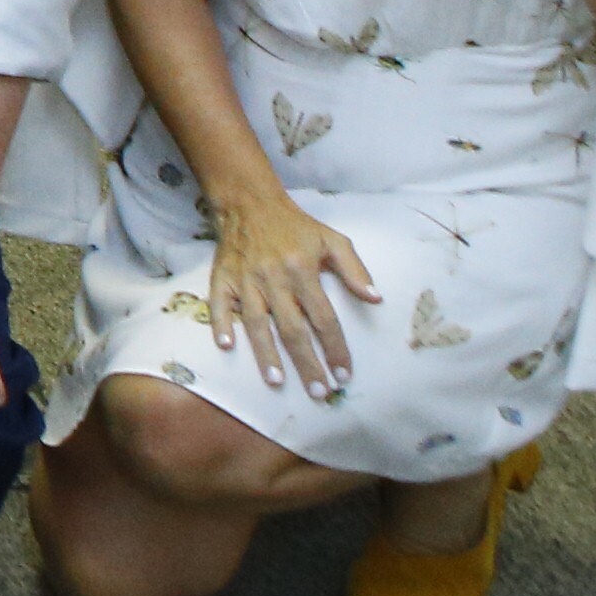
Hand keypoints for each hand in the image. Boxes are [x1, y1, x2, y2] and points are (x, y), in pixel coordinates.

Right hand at [198, 184, 380, 397]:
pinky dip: (221, 324)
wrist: (249, 203)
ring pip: (257, 323)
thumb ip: (355, 269)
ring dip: (266, 354)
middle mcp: (274, 278)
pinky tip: (226, 346)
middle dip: (308, 363)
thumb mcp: (333, 240)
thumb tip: (376, 299)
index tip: (345, 374)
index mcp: (303, 270)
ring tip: (277, 381)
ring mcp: (246, 280)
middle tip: (319, 392)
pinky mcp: (222, 278)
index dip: (336, 349)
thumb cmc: (296, 226)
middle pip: (293, 329)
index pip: (324, 318)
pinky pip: (219, 304)